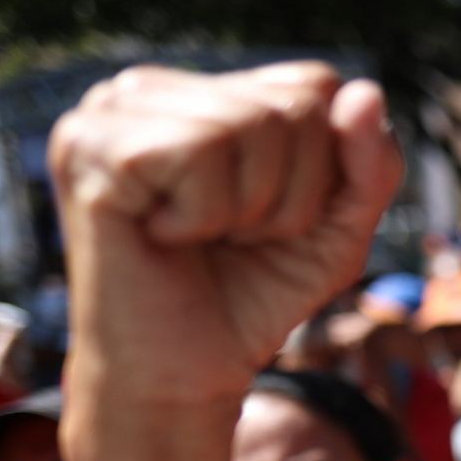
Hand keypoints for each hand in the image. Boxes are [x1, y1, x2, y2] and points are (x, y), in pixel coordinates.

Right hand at [51, 63, 401, 411]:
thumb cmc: (253, 296)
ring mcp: (111, 112)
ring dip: (249, 208)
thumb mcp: (338, 229)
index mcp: (204, 94)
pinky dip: (206, 213)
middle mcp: (152, 89)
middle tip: (235, 237)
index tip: (274, 220)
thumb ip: (369, 164)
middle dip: (291, 195)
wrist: (185, 375)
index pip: (315, 85)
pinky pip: (198, 152)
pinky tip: (167, 236)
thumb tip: (365, 91)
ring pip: (248, 124)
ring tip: (204, 237)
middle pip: (290, 106)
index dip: (326, 169)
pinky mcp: (91, 148)